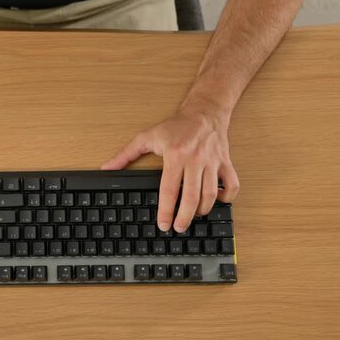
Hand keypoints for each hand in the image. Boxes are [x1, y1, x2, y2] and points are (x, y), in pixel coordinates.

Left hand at [102, 111, 238, 232]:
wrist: (204, 111)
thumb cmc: (176, 126)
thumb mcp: (146, 137)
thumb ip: (125, 155)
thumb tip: (107, 168)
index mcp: (175, 155)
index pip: (169, 190)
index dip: (166, 210)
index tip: (163, 224)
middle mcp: (195, 160)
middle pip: (191, 197)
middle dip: (184, 217)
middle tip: (179, 228)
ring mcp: (212, 162)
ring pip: (211, 194)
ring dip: (202, 210)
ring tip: (193, 217)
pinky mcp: (225, 162)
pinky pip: (232, 184)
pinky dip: (227, 197)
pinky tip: (217, 202)